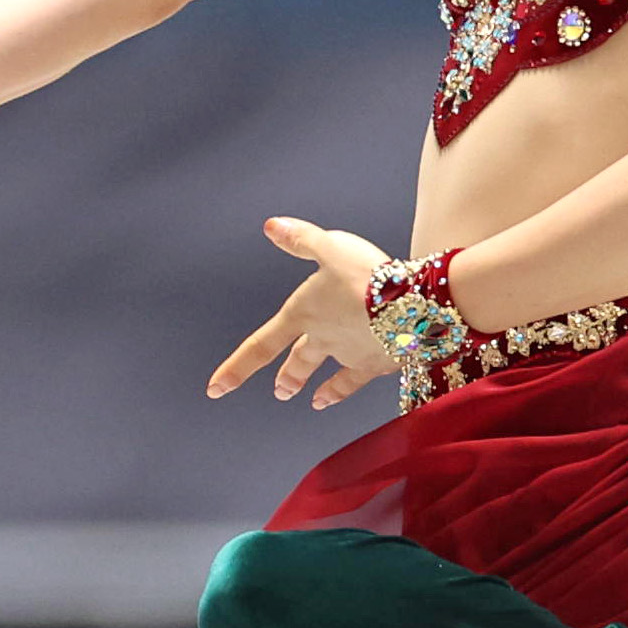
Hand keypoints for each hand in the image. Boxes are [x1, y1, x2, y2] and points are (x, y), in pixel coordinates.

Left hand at [208, 216, 396, 409]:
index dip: (237, 367)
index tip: (216, 389)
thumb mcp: (330, 247)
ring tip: (310, 400)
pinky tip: (334, 397)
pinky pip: (354, 381)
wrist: (411, 306)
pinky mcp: (375, 363)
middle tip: (279, 391)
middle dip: (287, 376)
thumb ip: (301, 239)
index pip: (261, 345)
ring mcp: (348, 355)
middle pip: (297, 360)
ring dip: (312, 384)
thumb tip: (271, 227)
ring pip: (325, 373)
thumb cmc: (367, 275)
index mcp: (303, 313)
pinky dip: (342, 390)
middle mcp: (322, 339)